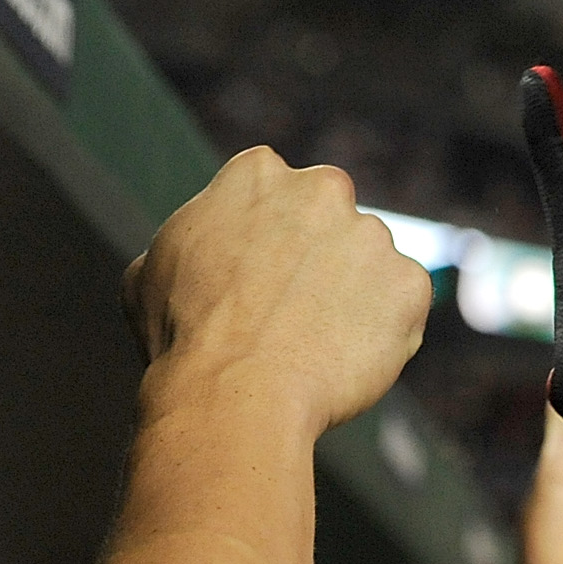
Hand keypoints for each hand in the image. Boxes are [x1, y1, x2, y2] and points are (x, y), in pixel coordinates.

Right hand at [123, 145, 430, 439]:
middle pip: (330, 219)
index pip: (275, 189)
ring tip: (315, 343)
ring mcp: (372, 235)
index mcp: (258, 173)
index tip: (261, 270)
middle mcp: (323, 189)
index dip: (269, 234)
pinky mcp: (409, 283)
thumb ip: (194, 238)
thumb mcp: (152, 267)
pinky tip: (345, 357)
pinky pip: (402, 306)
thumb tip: (203, 242)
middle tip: (293, 308)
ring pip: (369, 263)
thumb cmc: (183, 334)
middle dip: (318, 255)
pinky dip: (384, 330)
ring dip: (353, 294)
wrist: (237, 390)